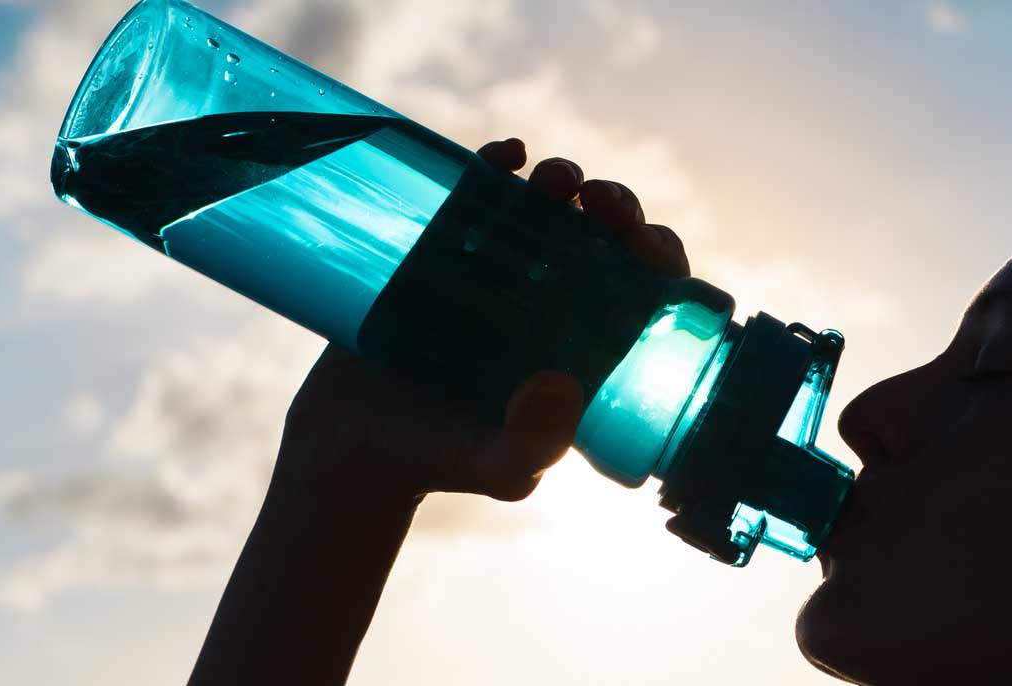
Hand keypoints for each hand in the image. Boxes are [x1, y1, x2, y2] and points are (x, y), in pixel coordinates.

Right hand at [278, 138, 690, 505]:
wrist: (351, 443)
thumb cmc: (440, 463)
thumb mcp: (498, 468)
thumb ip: (533, 444)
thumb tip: (564, 385)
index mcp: (587, 347)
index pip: (648, 292)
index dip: (660, 260)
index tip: (646, 247)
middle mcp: (552, 302)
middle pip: (606, 239)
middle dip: (619, 209)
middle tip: (603, 206)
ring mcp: (499, 270)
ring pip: (550, 207)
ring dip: (565, 179)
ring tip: (555, 180)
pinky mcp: (446, 247)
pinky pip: (482, 193)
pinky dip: (499, 162)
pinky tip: (508, 154)